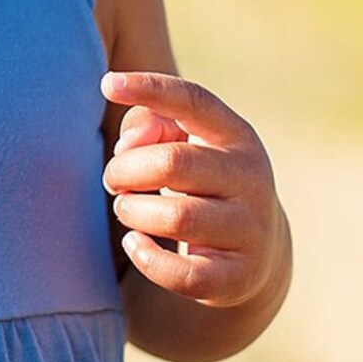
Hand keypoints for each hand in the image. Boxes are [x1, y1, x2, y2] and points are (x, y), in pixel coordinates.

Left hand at [100, 71, 284, 308]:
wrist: (256, 252)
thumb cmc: (200, 182)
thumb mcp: (183, 143)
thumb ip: (148, 125)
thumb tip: (131, 144)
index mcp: (236, 136)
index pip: (194, 102)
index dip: (149, 89)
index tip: (106, 84)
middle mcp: (251, 179)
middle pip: (173, 163)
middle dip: (126, 170)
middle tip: (114, 180)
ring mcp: (250, 230)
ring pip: (177, 218)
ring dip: (133, 211)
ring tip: (127, 208)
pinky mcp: (238, 277)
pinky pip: (184, 274)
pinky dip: (147, 258)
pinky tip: (135, 243)